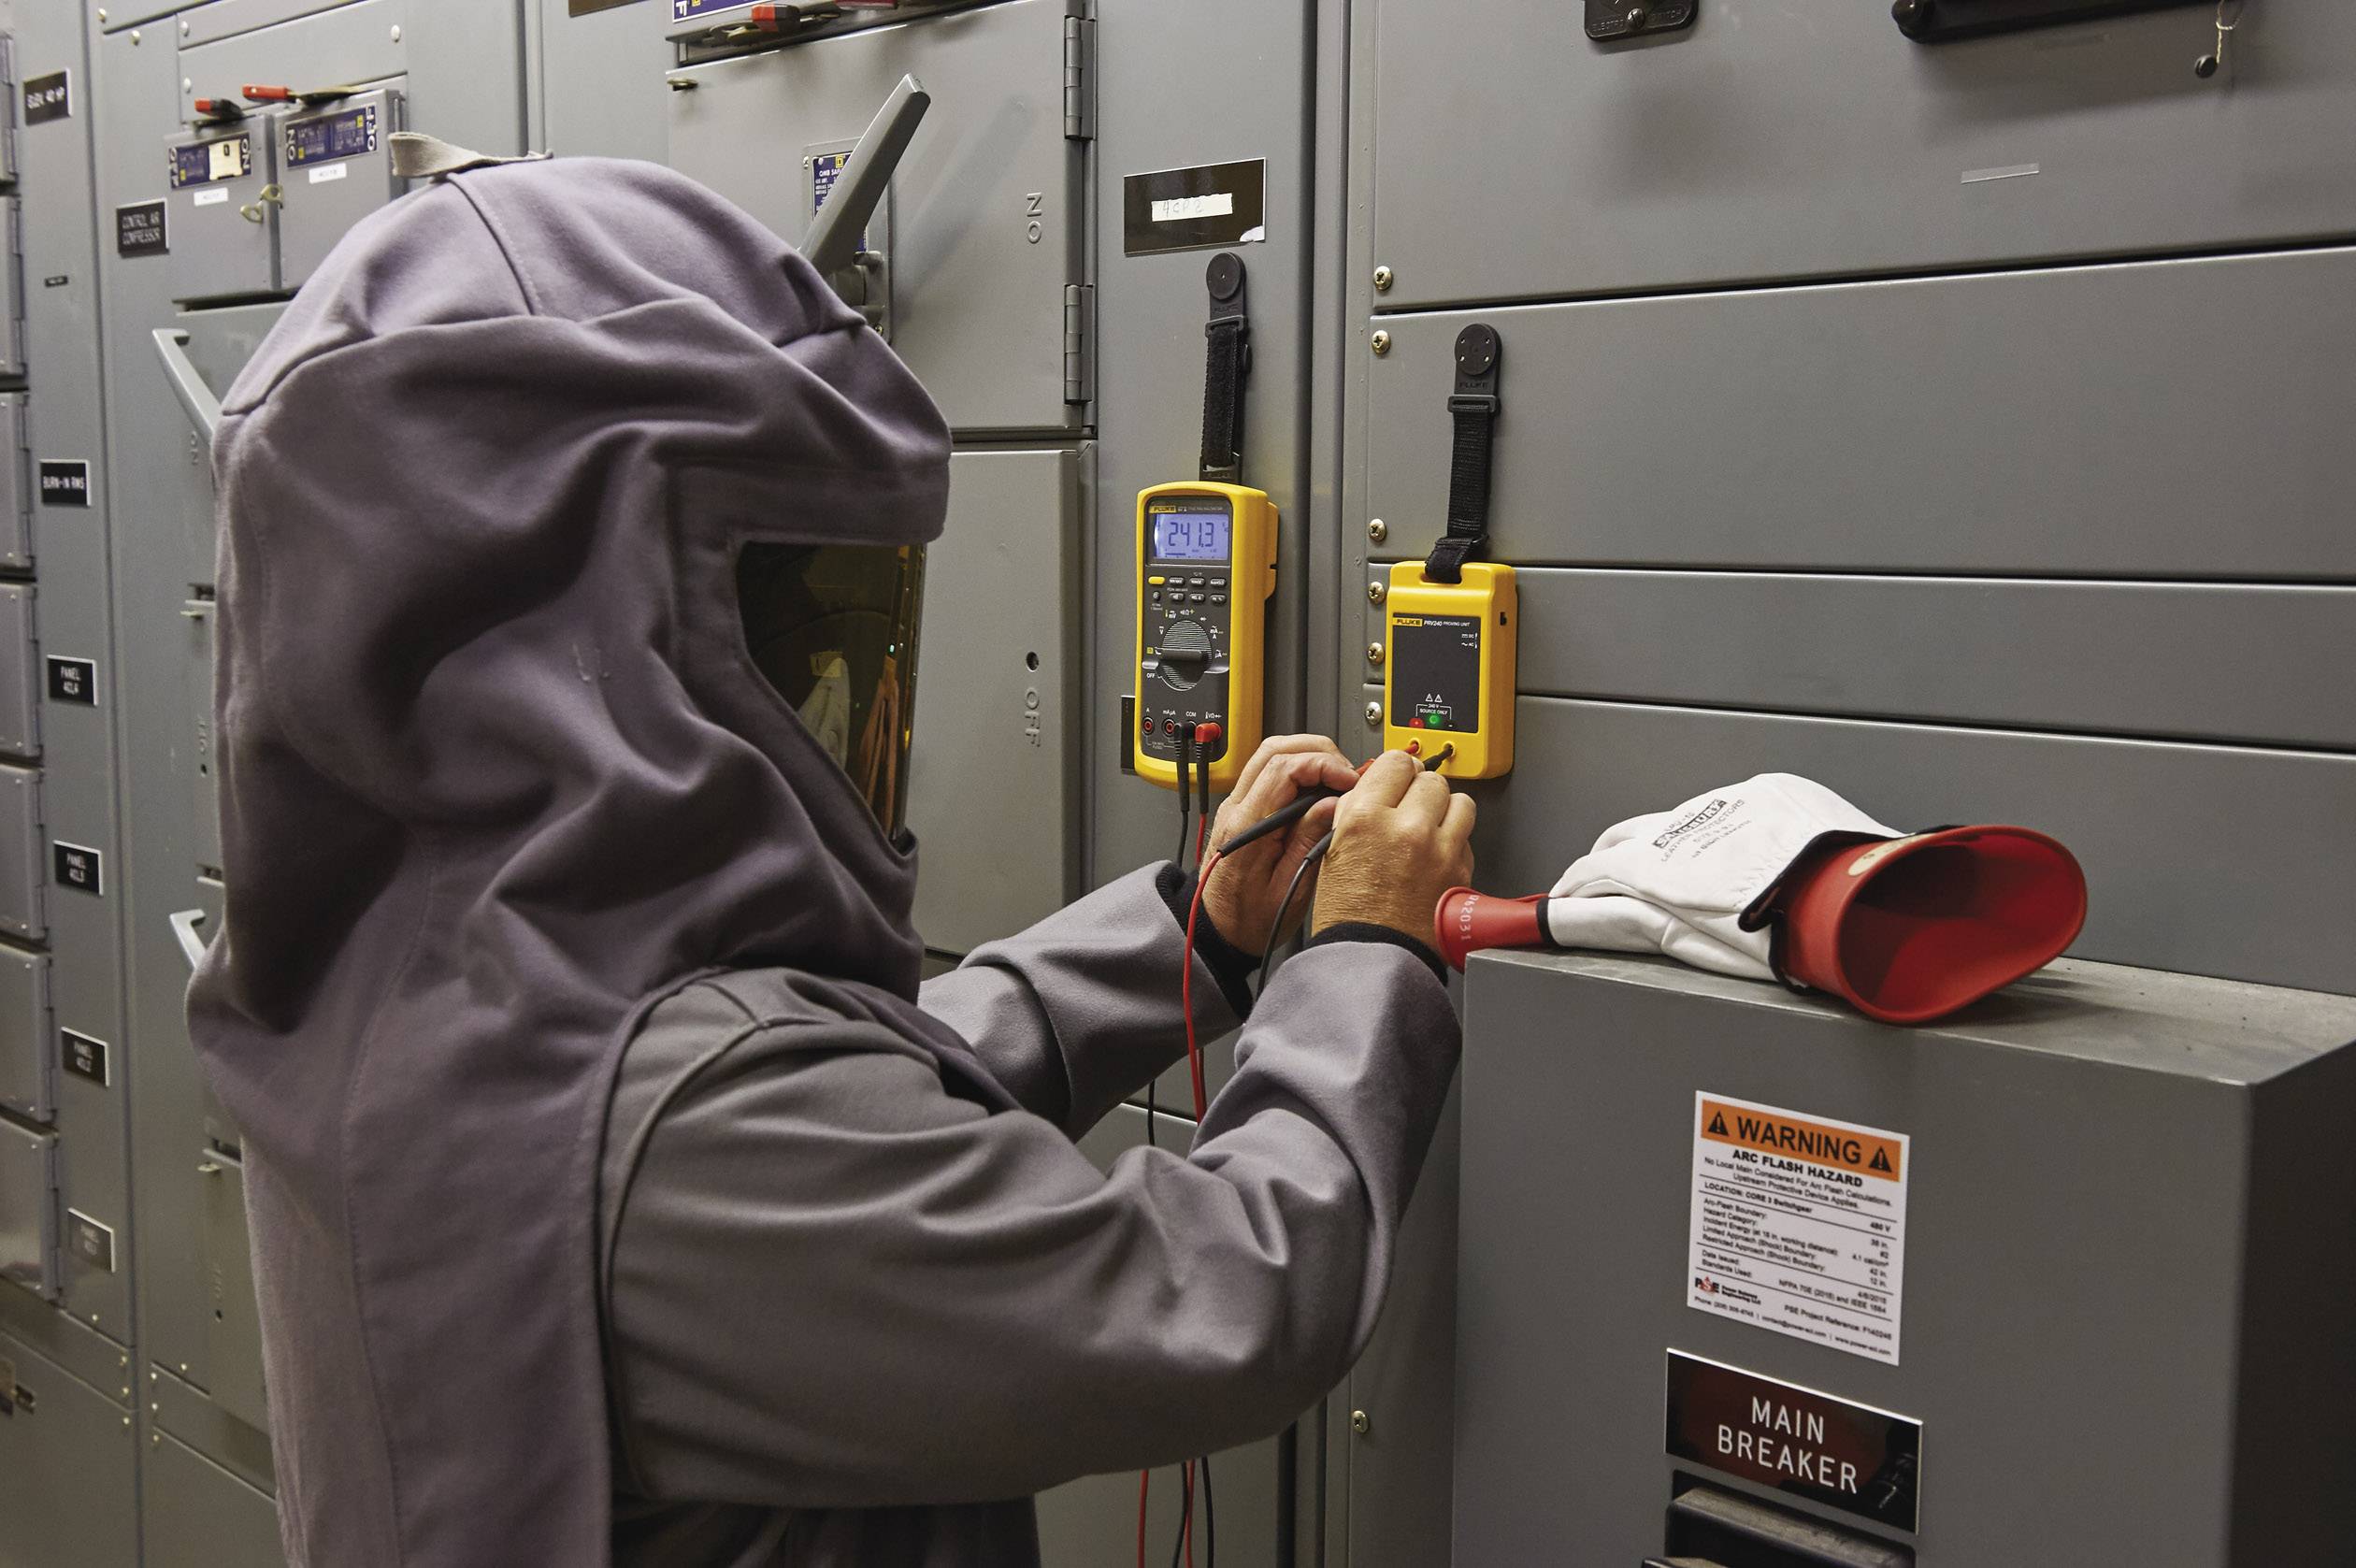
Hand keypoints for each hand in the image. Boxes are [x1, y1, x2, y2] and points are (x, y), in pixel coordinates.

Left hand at [1199, 735, 1361, 956]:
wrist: (1218, 929)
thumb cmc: (1248, 919)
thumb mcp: (1288, 891)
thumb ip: (1309, 843)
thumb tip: (1335, 803)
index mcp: (1246, 828)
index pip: (1283, 770)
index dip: (1323, 765)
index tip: (1350, 781)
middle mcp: (1236, 809)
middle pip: (1275, 749)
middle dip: (1320, 752)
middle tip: (1348, 775)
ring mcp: (1237, 804)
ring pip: (1271, 753)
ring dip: (1309, 756)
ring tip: (1338, 779)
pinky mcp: (1245, 808)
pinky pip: (1270, 771)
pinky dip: (1299, 768)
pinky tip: (1320, 787)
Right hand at [1310, 751, 1475, 944]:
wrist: (1374, 960)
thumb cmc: (1350, 916)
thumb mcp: (1333, 851)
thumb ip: (1356, 811)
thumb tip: (1376, 787)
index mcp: (1365, 817)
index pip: (1395, 761)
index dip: (1396, 769)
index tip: (1397, 777)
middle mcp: (1405, 827)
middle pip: (1430, 779)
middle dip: (1420, 790)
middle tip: (1410, 809)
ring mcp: (1439, 848)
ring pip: (1459, 801)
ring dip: (1445, 810)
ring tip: (1429, 828)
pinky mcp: (1461, 870)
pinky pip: (1468, 836)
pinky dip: (1456, 841)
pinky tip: (1437, 856)